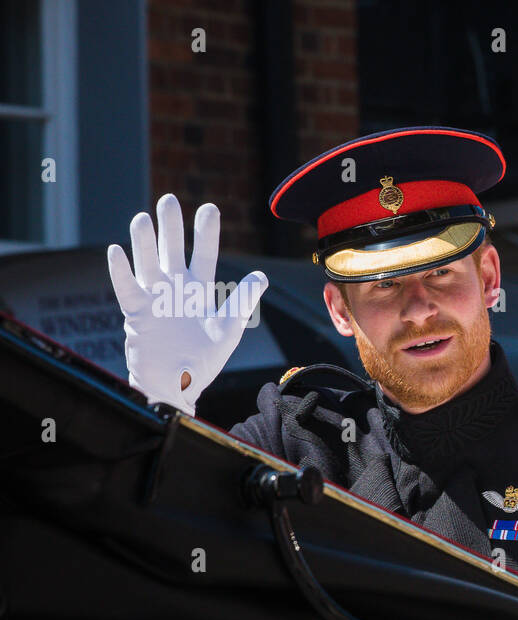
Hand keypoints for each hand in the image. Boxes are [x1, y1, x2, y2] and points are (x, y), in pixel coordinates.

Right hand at [107, 194, 266, 414]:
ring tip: (143, 218)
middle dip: (171, 227)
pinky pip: (127, 289)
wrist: (180, 384)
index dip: (205, 233)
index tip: (209, 208)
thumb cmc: (205, 358)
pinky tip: (116, 250)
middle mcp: (175, 288)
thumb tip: (263, 275)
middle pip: (171, 250)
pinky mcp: (137, 314)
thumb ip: (243, 300)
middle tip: (168, 199)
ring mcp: (154, 298)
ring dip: (144, 242)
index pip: (203, 254)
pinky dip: (121, 271)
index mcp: (199, 289)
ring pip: (147, 264)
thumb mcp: (229, 328)